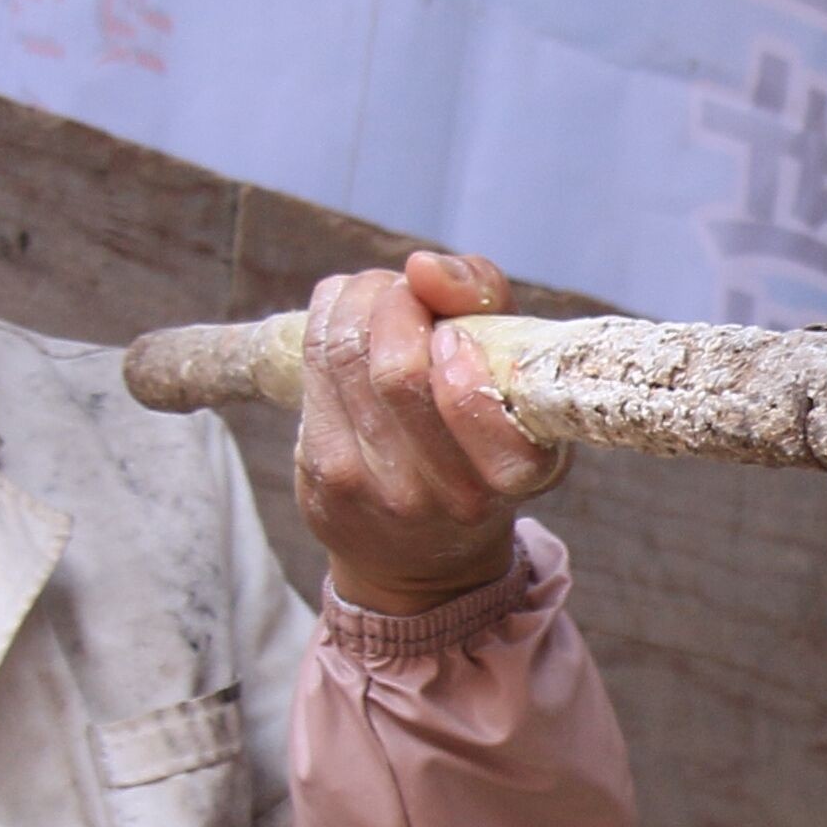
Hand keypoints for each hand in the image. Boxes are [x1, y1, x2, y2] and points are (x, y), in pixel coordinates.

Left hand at [293, 249, 562, 614]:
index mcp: (514, 473)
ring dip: (358, 301)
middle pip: (396, 371)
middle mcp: (447, 494)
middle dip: (397, 303)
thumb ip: (485, 302)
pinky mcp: (322, 476)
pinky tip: (345, 322)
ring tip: (378, 300)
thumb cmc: (475, 439)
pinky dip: (327, 321)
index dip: (454, 341)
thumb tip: (423, 269)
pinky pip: (311, 370)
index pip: (473, 401)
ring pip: (344, 357)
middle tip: (409, 294)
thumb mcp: (511, 376)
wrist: (421, 557)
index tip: (454, 334)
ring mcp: (375, 490)